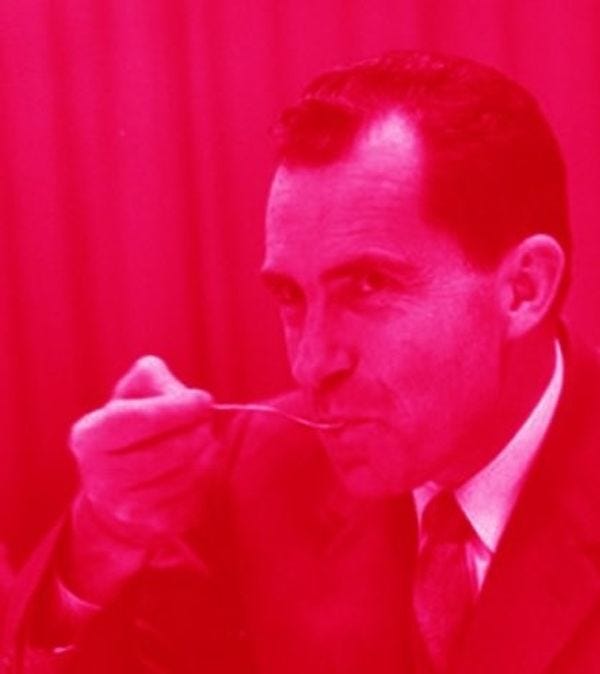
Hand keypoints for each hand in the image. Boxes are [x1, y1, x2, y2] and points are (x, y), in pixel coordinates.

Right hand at [70, 355, 217, 543]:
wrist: (126, 479)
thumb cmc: (136, 423)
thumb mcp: (136, 390)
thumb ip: (153, 377)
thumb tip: (180, 396)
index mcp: (89, 437)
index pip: (133, 421)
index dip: (174, 409)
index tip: (204, 399)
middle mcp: (99, 477)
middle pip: (162, 453)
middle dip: (196, 433)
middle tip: (208, 422)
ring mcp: (124, 507)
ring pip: (181, 479)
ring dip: (206, 456)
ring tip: (208, 441)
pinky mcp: (153, 524)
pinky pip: (191, 501)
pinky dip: (205, 480)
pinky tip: (203, 465)